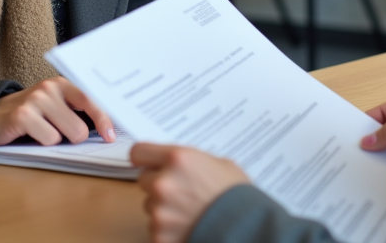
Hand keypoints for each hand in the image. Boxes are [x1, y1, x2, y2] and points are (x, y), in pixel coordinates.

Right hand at [0, 76, 114, 146]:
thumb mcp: (55, 108)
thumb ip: (77, 113)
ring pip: (68, 135)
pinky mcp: (22, 115)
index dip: (104, 120)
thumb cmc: (31, 116)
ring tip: (41, 132)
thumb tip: (108, 130)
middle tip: (57, 133)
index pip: (91, 100)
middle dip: (74, 138)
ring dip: (56, 141)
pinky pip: (48, 140)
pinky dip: (42, 143)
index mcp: (63, 84)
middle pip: (81, 128)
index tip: (111, 136)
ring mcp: (36, 100)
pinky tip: (29, 134)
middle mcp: (50, 88)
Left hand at [132, 144, 249, 242]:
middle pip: (144, 180)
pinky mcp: (159, 235)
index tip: (147, 162)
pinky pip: (155, 229)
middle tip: (180, 191)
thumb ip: (190, 161)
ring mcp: (159, 211)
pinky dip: (167, 230)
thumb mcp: (218, 164)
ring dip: (163, 208)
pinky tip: (188, 227)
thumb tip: (175, 162)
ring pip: (150, 205)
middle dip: (158, 185)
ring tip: (188, 212)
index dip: (144, 158)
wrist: (246, 228)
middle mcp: (164, 182)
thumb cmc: (237, 196)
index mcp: (178, 159)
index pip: (139, 152)